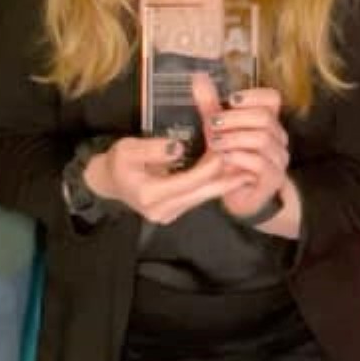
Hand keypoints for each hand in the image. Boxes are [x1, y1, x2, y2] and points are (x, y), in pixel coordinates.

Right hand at [83, 134, 233, 224]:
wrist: (108, 182)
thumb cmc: (118, 162)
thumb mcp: (128, 149)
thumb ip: (153, 149)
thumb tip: (178, 147)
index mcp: (151, 195)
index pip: (191, 181)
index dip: (212, 164)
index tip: (229, 147)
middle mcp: (163, 210)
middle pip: (204, 192)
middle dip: (227, 175)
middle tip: (250, 161)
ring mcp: (170, 213)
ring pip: (204, 196)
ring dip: (224, 180)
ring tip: (246, 164)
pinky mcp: (175, 210)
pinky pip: (199, 196)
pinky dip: (214, 183)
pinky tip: (230, 171)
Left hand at [192, 74, 291, 223]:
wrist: (238, 196)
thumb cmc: (230, 160)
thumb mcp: (217, 130)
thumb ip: (210, 106)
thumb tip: (198, 77)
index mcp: (269, 121)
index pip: (272, 98)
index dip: (253, 96)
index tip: (229, 100)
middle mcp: (278, 137)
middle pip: (265, 117)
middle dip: (235, 119)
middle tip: (212, 124)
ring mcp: (279, 158)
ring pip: (262, 139)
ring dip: (234, 138)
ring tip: (214, 143)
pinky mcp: (273, 178)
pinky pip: (260, 162)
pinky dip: (239, 157)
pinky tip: (223, 159)